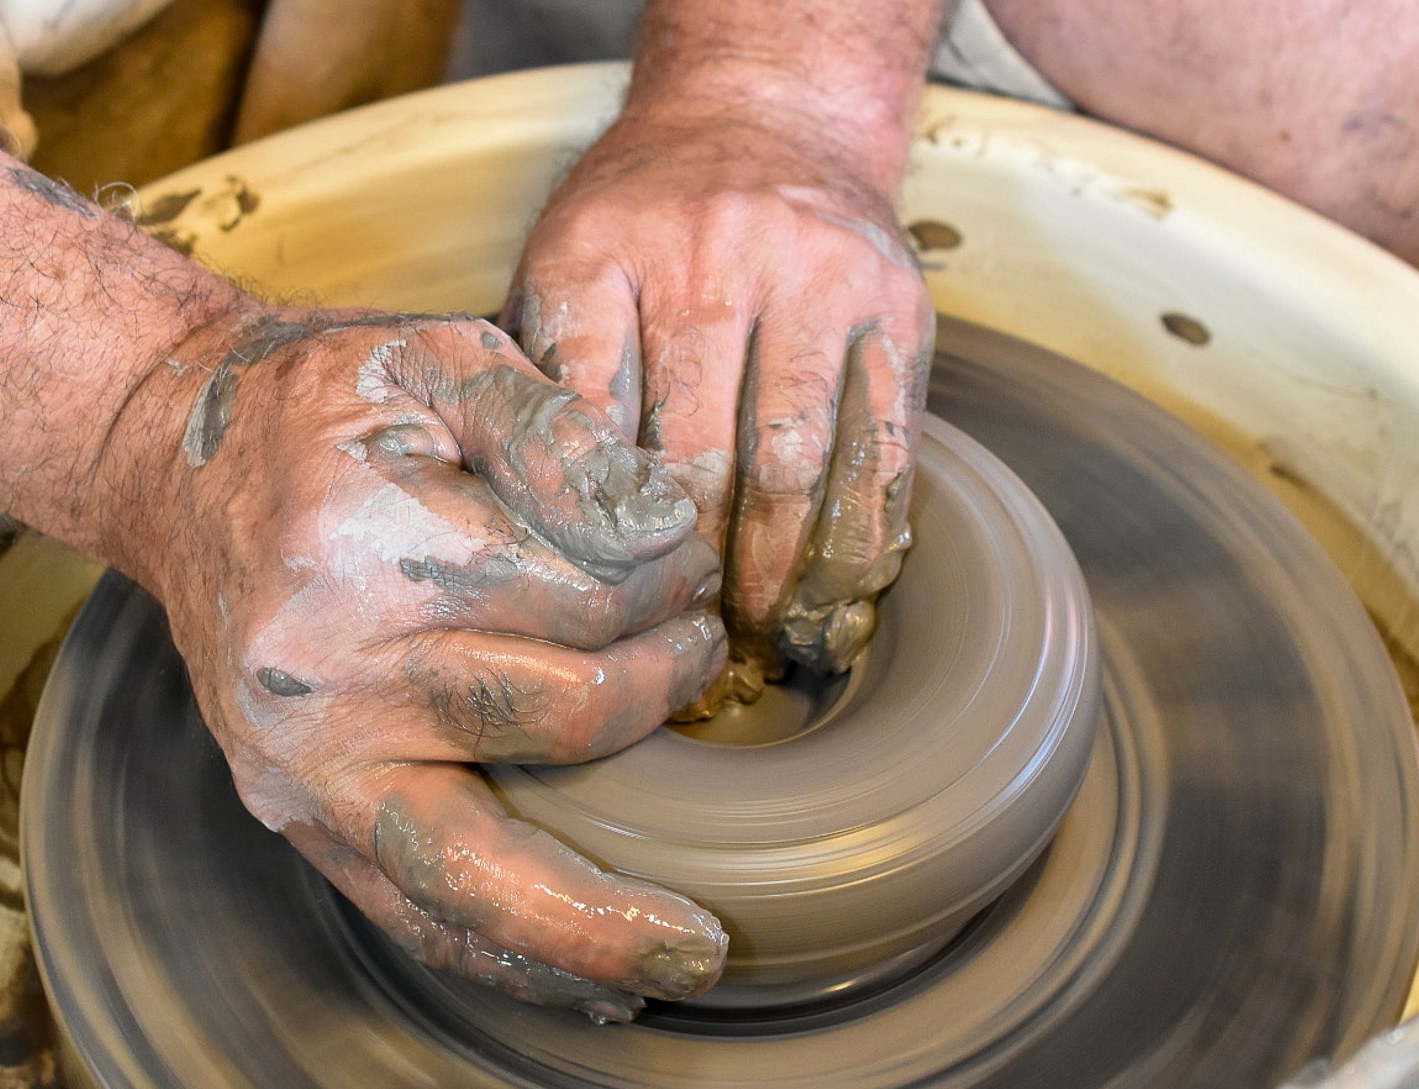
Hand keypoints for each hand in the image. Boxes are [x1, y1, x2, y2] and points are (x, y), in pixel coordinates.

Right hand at [103, 307, 731, 1020]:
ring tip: (696, 949)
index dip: (669, 572)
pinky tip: (599, 988)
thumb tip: (660, 519)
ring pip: (481, 875)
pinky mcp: (296, 815)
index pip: (588, 588)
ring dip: (603, 916)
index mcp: (367, 546)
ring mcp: (302, 764)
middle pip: (563, 718)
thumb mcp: (440, 352)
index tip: (685, 551)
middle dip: (666, 685)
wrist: (178, 457)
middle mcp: (326, 675)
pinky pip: (415, 915)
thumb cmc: (328, 406)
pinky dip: (511, 961)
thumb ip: (554, 424)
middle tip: (704, 650)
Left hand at [506, 108, 933, 710]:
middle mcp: (712, 256)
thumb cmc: (646, 218)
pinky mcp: (897, 311)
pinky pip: (886, 448)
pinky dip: (864, 536)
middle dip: (688, 571)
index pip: (585, 417)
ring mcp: (817, 280)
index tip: (593, 607)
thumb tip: (520, 527)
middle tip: (681, 646)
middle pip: (698, 455)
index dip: (590, 528)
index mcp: (603, 252)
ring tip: (762, 638)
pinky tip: (840, 593)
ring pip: (797, 464)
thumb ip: (542, 377)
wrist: (766, 113)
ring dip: (778, 571)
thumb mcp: (563, 262)